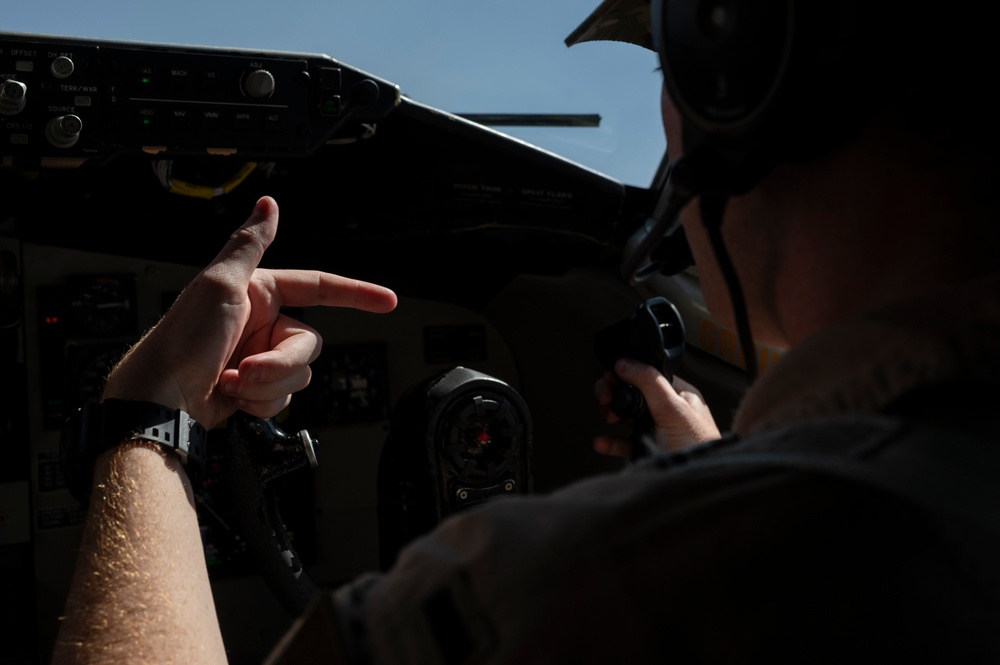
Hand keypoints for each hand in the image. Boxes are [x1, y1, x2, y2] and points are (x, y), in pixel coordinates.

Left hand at [101, 196, 397, 427]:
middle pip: (309, 344)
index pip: (318, 287)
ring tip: (231, 382)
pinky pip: (282, 398)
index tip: (386, 300)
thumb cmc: (182, 340)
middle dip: (282, 363)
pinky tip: (231, 396)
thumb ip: (250, 243)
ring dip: (266, 384)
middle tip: (250, 369)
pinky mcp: (256, 389)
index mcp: (259, 294)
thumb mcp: (218, 284)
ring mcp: (260, 359)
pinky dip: (259, 402)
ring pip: (298, 375)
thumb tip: (268, 204)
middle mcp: (262, 324)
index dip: (355, 293)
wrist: (161, 401)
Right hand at [593, 358, 719, 457]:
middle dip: (614, 395)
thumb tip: (626, 363)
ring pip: (626, 418)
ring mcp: (656, 431)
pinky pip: (624, 442)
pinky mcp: (647, 451)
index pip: (648, 376)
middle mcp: (667, 411)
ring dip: (610, 415)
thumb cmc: (698, 448)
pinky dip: (610, 441)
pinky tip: (602, 442)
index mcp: (679, 395)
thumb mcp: (674, 409)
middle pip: (632, 395)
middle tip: (605, 399)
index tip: (611, 378)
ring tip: (607, 418)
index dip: (627, 375)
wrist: (698, 481)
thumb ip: (649, 383)